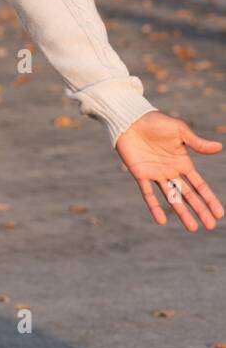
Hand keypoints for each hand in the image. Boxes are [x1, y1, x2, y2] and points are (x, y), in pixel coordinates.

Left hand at [115, 111, 222, 230]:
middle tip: (210, 227)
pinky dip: (154, 207)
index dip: (209, 199)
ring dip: (181, 212)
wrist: (130, 118)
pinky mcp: (139, 173)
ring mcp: (155, 174)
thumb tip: (219, 147)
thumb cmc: (156, 121)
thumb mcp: (179, 130)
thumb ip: (197, 142)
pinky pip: (148, 194)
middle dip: (200, 210)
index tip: (220, 214)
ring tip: (192, 228)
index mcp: (182, 162)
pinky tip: (162, 221)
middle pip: (188, 195)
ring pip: (171, 197)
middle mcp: (170, 171)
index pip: (199, 185)